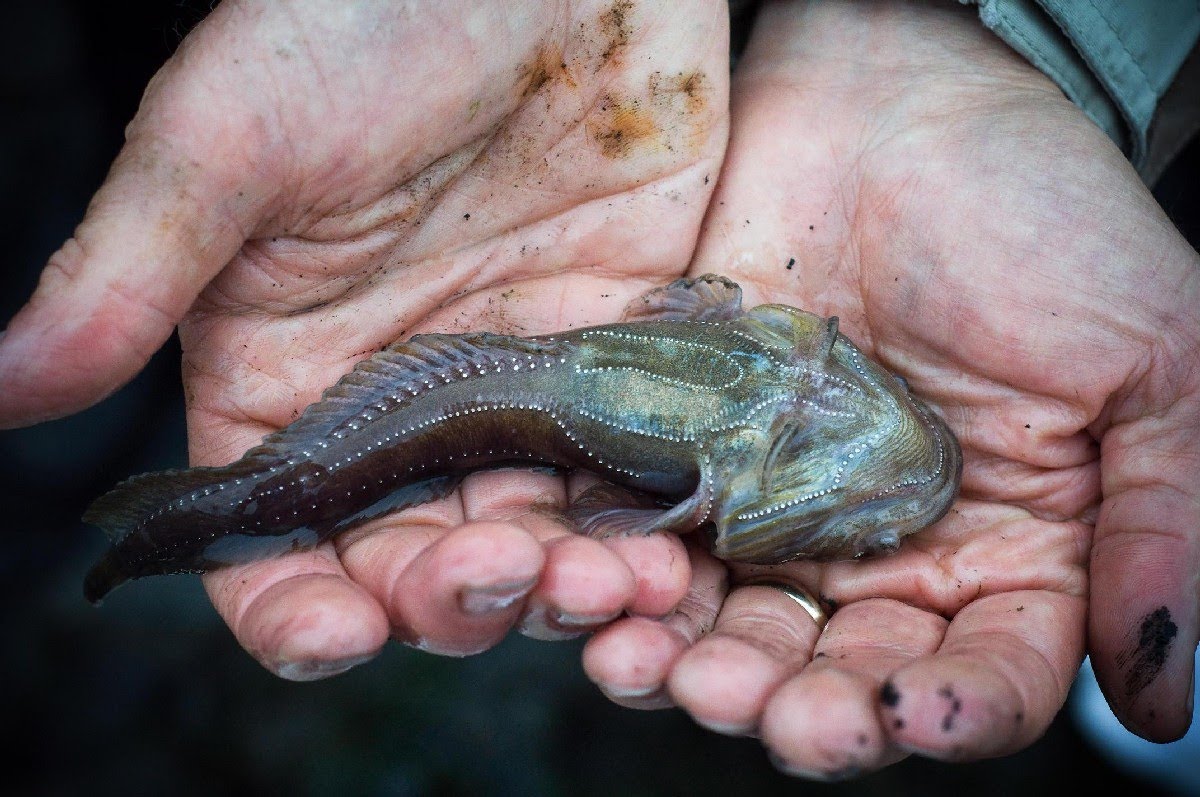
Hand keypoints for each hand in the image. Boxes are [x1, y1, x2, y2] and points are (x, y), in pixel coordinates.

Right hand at [0, 0, 728, 676]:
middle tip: (497, 580)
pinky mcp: (618, 355)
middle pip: (419, 562)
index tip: (336, 632)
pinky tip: (671, 541)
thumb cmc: (363, 18)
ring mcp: (518, 387)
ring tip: (607, 583)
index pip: (278, 541)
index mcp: (289, 381)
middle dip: (454, 600)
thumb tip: (4, 385)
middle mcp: (404, 407)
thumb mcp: (229, 139)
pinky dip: (649, 519)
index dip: (295, 608)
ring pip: (538, 534)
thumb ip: (131, 273)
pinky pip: (632, 468)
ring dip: (566, 582)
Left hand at [582, 0, 1198, 773]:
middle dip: (794, 707)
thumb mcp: (1149, 361)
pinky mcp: (680, 454)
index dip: (946, 712)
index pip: (978, 676)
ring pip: (723, 626)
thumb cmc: (1039, 219)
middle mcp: (879, 550)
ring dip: (687, 663)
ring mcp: (771, 507)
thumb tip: (1163, 697)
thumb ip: (1159, 520)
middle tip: (766, 709)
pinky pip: (639, 536)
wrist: (893, 106)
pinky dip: (612, 573)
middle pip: (832, 673)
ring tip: (653, 664)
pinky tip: (596, 584)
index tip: (906, 711)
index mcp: (1001, 551)